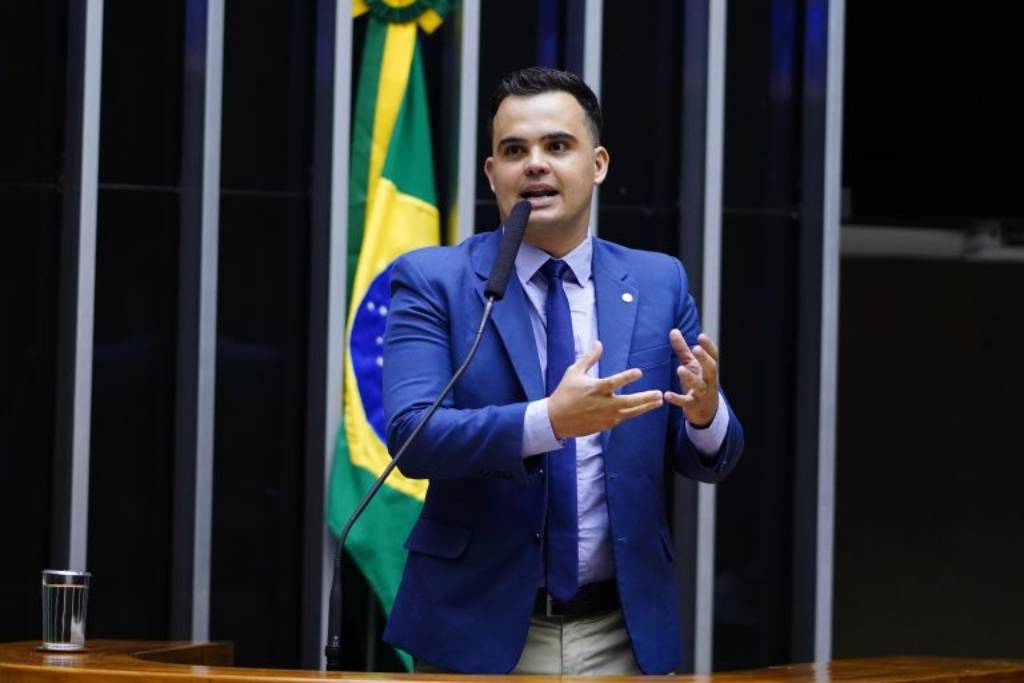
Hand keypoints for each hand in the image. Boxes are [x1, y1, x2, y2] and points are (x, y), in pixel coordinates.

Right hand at [548, 341, 663, 438]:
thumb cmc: (565, 393)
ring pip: (629, 413)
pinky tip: (642, 408)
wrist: (555, 419)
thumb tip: (599, 343)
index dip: (627, 377)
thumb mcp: (574, 372)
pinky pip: (622, 419)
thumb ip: (589, 358)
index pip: (614, 383)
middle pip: (628, 402)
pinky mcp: (605, 425)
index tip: (639, 372)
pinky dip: (633, 413)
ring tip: (658, 402)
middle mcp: (602, 404)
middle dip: (645, 398)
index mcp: (594, 389)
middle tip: (658, 393)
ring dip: (645, 407)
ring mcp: (604, 417)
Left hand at [663, 330, 719, 427]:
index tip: (701, 336)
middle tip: (696, 349)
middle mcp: (709, 381)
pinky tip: (666, 394)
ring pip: (699, 386)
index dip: (709, 346)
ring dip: (690, 378)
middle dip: (704, 359)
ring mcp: (702, 394)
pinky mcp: (693, 405)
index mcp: (709, 370)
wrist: (706, 411)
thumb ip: (683, 349)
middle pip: (711, 369)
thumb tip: (673, 330)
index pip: (713, 356)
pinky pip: (685, 402)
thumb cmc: (699, 382)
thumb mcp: (691, 365)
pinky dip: (676, 399)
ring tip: (680, 368)